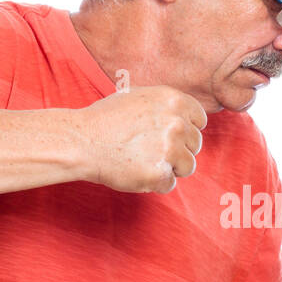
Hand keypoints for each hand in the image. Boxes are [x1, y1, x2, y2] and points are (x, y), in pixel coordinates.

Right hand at [79, 86, 207, 192]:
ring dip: (170, 168)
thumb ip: (166, 106)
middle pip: (195, 144)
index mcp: (174, 100)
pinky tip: (136, 171)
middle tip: (150, 150)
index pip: (200, 120)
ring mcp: (170, 148)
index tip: (171, 135)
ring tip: (144, 161)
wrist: (82, 141)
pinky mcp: (160, 172)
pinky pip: (169, 184)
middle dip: (178, 150)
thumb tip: (186, 118)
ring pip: (188, 166)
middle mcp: (177, 122)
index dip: (186, 130)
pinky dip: (155, 183)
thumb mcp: (139, 97)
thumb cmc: (105, 119)